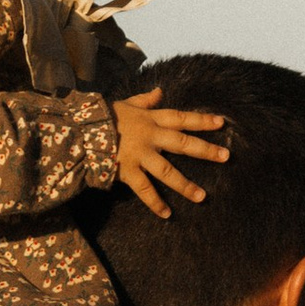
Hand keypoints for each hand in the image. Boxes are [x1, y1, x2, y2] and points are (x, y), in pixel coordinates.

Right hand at [112, 93, 229, 220]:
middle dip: (205, 150)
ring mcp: (139, 155)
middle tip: (226, 157)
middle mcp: (149, 137)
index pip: (181, 118)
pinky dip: (155, 203)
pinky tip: (167, 214)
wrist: (78, 132)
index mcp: (150, 119)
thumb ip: (144, 100)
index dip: (201, 120)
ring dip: (185, 185)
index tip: (221, 123)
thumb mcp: (125, 104)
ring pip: (167, 171)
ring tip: (202, 197)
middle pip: (182, 143)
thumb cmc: (102, 117)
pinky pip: (144, 190)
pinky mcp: (127, 171)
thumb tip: (159, 91)